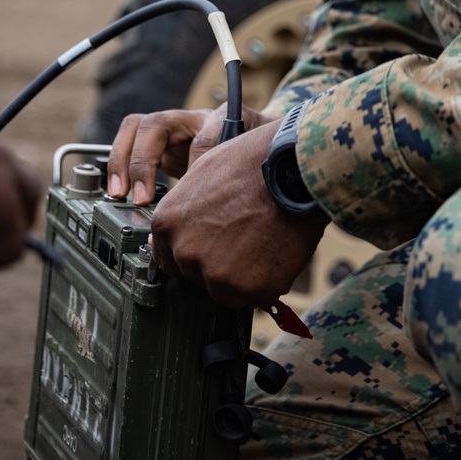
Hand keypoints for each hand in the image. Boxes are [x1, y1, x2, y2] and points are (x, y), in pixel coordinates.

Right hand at [108, 104, 269, 203]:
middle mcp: (193, 121)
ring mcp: (174, 131)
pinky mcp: (162, 147)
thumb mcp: (267, 158)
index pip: (206, 134)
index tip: (195, 192)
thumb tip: (250, 197)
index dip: (197, 162)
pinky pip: (131, 144)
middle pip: (158, 123)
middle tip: (142, 198)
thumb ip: (258, 171)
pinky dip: (120, 165)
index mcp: (223, 121)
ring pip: (137, 127)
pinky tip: (122, 194)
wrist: (263, 146)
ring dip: (123, 159)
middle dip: (143, 159)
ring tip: (121, 194)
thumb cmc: (265, 152)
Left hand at [150, 121, 326, 307]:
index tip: (214, 245)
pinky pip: (255, 295)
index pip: (170, 260)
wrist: (293, 169)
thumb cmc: (252, 164)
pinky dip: (267, 281)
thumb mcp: (201, 173)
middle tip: (245, 237)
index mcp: (167, 225)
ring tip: (263, 241)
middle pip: (197, 276)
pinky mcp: (247, 288)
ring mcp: (215, 274)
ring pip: (225, 290)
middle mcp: (185, 252)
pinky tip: (276, 251)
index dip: (196, 253)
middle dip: (218, 263)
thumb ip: (181, 212)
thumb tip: (168, 234)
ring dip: (242, 276)